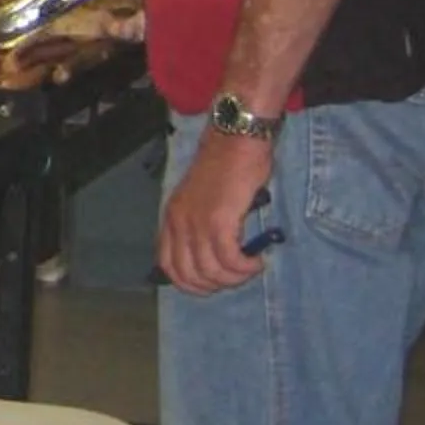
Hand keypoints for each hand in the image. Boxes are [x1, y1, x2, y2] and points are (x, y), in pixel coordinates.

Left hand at [159, 130, 274, 294]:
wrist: (235, 139)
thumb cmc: (226, 166)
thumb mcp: (201, 199)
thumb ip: (199, 224)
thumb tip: (212, 254)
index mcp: (172, 218)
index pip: (168, 265)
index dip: (189, 283)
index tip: (211, 285)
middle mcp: (179, 223)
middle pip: (189, 275)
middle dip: (215, 285)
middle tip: (236, 277)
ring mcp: (197, 223)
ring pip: (211, 271)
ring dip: (234, 278)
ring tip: (251, 268)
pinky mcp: (219, 221)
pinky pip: (230, 260)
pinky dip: (245, 267)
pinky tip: (256, 261)